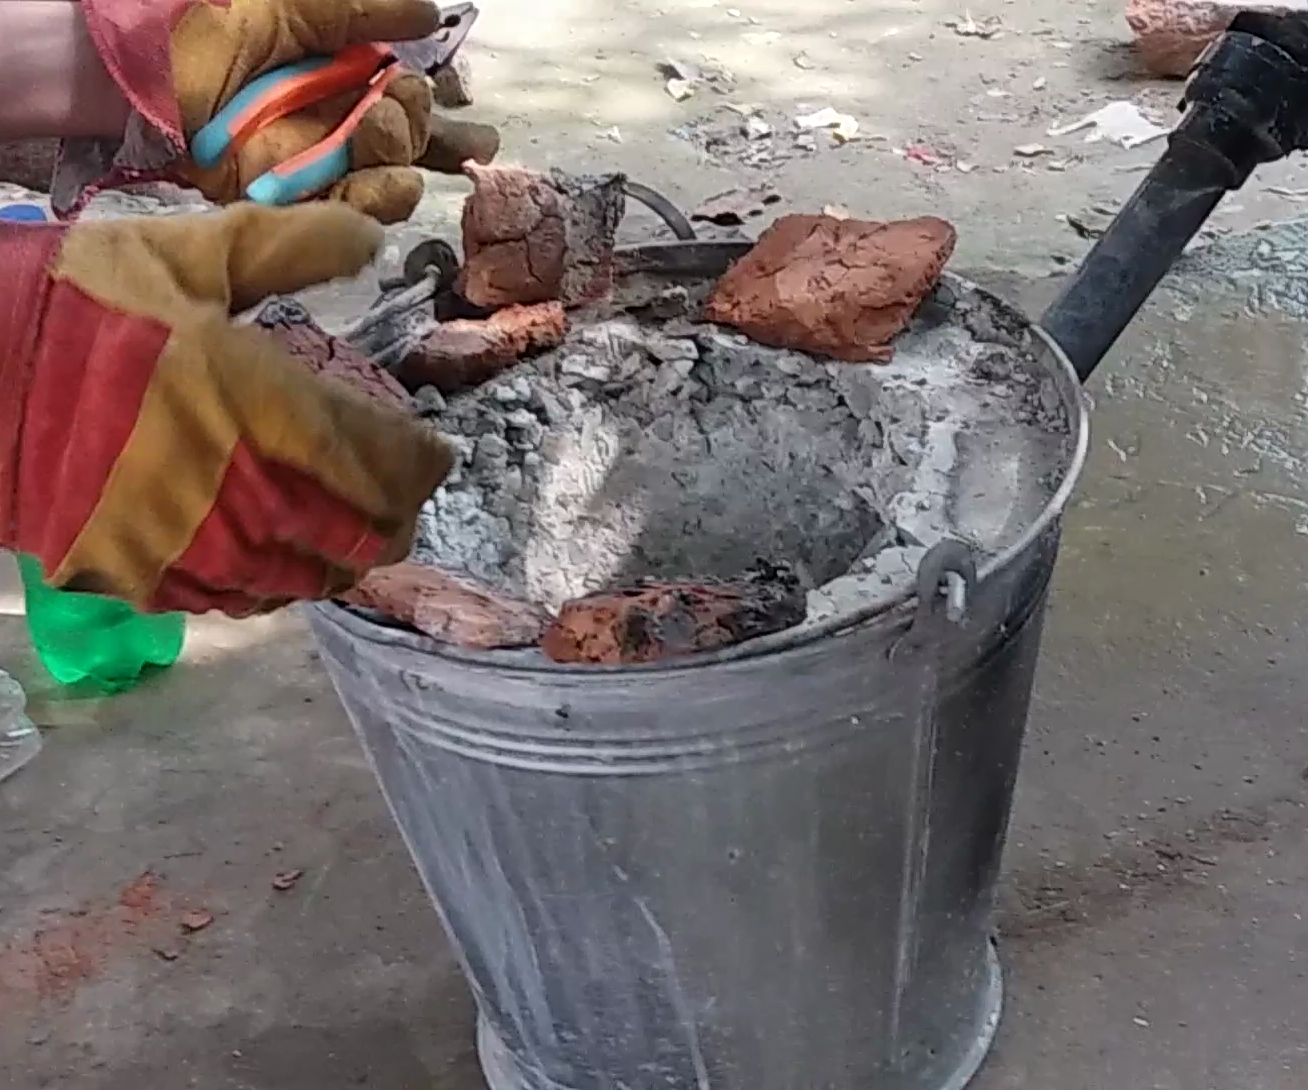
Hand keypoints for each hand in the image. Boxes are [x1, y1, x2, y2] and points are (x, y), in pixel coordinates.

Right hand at [0, 203, 452, 614]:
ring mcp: (191, 544)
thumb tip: (377, 237)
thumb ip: (289, 249)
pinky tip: (282, 561)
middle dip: (396, 520)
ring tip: (353, 536)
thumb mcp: (186, 254)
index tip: (435, 453)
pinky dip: (276, 585)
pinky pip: (240, 602)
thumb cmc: (79, 305)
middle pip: (360, 534)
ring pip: (307, 580)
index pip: (381, 459)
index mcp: (258, 402)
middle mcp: (240, 487)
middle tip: (403, 502)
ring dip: (343, 560)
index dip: (424, 464)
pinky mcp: (145, 579)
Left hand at [81, 0, 498, 221]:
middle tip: (403, 106)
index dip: (435, 95)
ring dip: (400, 154)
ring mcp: (319, 163)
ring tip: (378, 129)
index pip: (407, 89)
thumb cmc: (201, 21)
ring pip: (394, 176)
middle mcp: (338, 118)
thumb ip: (360, 9)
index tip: (445, 88)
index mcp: (341, 68)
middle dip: (425, 125)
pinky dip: (380, 201)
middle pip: (411, 138)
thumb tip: (430, 11)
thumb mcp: (289, 2)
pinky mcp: (296, 201)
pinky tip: (393, 181)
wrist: (138, 77)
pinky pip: (355, 212)